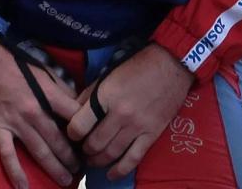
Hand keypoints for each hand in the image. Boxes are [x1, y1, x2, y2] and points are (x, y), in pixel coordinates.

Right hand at [0, 42, 80, 188]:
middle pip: (58, 140)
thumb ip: (60, 88)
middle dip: (72, 157)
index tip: (92, 141)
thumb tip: (78, 103)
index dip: (85, 130)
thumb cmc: (13, 63)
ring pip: (39, 151)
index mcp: (47, 94)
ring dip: (54, 168)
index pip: (74, 116)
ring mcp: (15, 122)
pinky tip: (24, 187)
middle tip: (82, 170)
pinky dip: (16, 172)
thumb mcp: (42, 70)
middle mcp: (33, 112)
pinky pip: (8, 155)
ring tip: (66, 181)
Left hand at [65, 43, 193, 178]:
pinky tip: (110, 175)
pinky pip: (133, 158)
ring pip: (111, 153)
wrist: (170, 65)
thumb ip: (89, 94)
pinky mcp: (152, 134)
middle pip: (94, 143)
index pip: (79, 125)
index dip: (71, 134)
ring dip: (97, 160)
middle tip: (81, 150)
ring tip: (91, 160)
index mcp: (106, 96)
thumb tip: (72, 111)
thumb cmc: (136, 66)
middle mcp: (120, 114)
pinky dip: (120, 170)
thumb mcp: (107, 74)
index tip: (72, 135)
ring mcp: (137, 126)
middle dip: (84, 150)